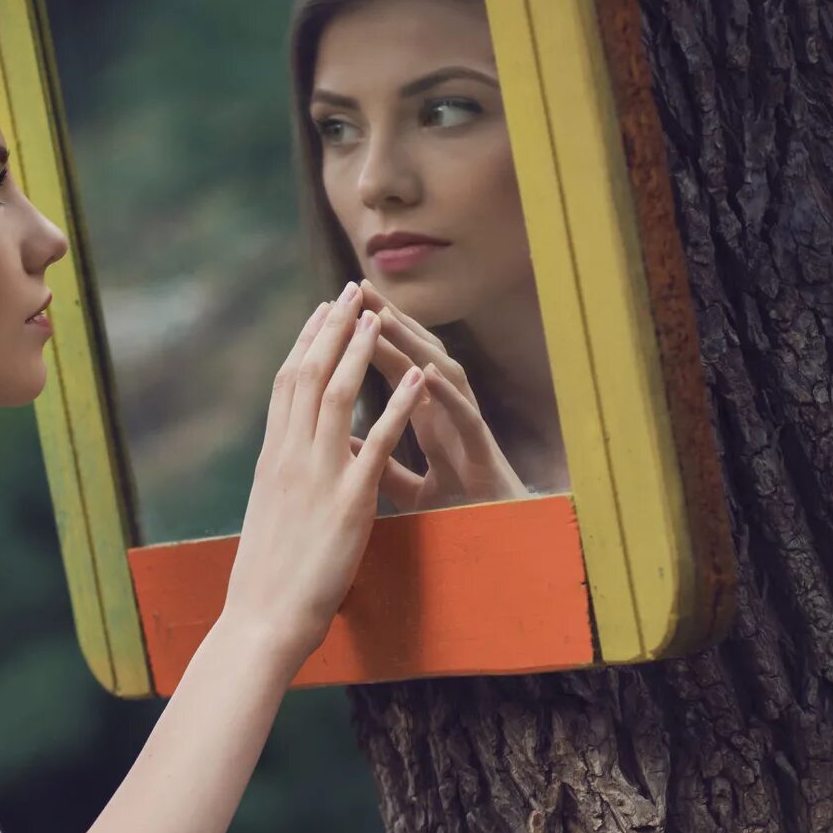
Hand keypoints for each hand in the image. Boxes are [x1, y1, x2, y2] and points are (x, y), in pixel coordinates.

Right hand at [221, 282, 427, 668]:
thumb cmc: (264, 580)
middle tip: (350, 289)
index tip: (321, 311)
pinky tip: (418, 378)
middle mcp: (290, 458)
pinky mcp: (349, 502)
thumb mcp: (269, 517)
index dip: (306, 343)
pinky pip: (378, 443)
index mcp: (272, 460)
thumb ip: (281, 482)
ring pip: (338, 396)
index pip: (287, 386)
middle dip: (331, 329)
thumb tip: (285, 461)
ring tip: (378, 314)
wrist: (261, 620)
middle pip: (310, 376)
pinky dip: (400, 406)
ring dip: (360, 350)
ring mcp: (318, 477)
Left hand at [349, 280, 528, 509]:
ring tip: (384, 317)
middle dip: (390, 322)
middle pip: (417, 358)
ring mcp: (465, 428)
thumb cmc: (457, 509)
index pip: (395, 368)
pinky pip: (466, 417)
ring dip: (415, 345)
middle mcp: (447, 413)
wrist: (494, 542)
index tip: (338, 312)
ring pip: (444, 374)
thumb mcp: (404, 486)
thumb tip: (339, 441)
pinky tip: (429, 374)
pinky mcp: (483, 452)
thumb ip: (377, 460)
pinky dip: (448, 394)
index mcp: (426, 418)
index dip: (368, 340)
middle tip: (359, 289)